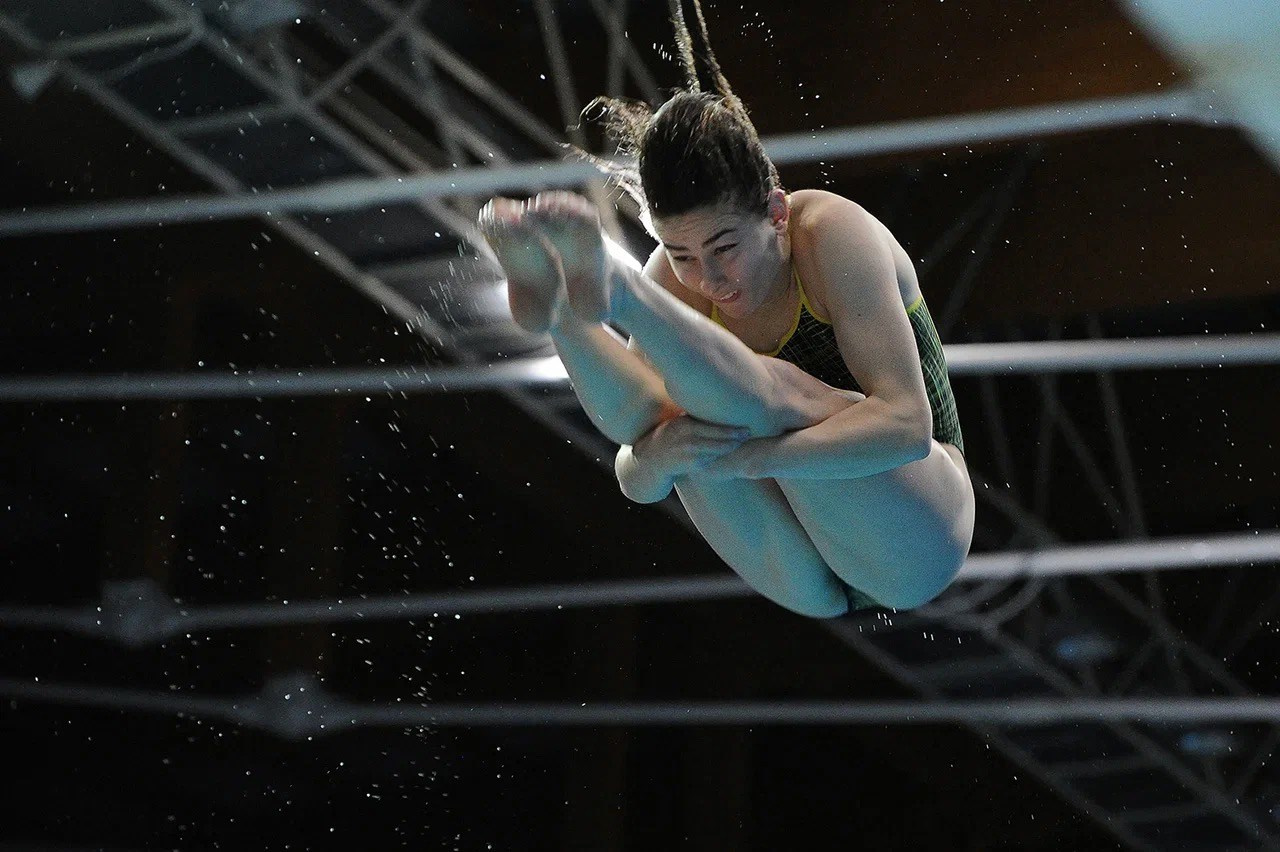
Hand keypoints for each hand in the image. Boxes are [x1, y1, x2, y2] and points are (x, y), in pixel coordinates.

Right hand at [633, 415, 751, 481]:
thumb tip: (716, 405)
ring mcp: (687, 453)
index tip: (744, 423)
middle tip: (748, 433)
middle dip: (734, 436)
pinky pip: (708, 461)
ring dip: (729, 447)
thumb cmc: (667, 439)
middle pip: (717, 437)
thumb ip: (694, 418)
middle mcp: (685, 438)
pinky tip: (728, 454)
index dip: (730, 426)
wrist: (648, 462)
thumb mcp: (677, 424)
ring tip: (741, 443)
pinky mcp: (688, 466)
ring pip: (715, 450)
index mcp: (684, 425)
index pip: (712, 425)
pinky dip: (718, 457)